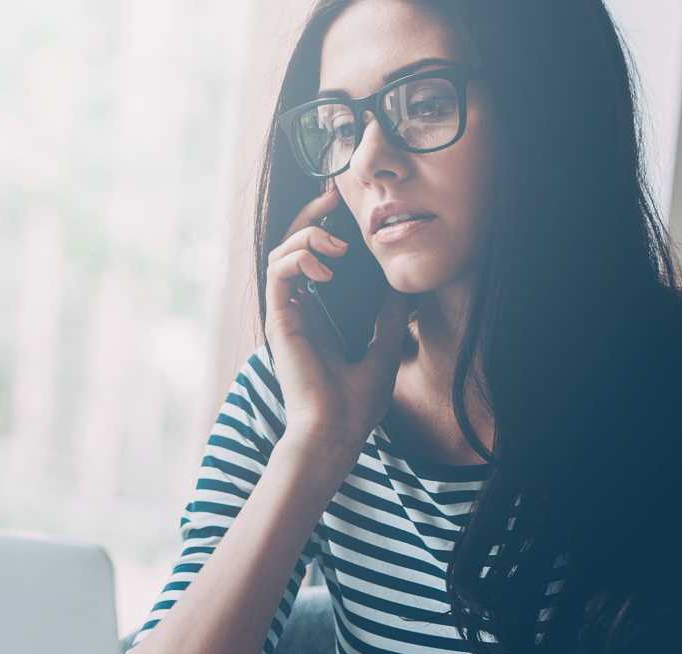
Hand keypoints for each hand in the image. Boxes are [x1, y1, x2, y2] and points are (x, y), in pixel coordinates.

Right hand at [263, 181, 415, 458]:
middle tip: (333, 195)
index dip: (324, 226)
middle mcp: (298, 309)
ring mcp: (285, 313)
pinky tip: (326, 266)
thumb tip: (404, 287)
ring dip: (308, 236)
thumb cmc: (356, 403)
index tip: (345, 207)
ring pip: (281, 251)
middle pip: (292, 245)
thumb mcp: (385, 348)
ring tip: (338, 244)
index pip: (314, 257)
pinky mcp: (278, 319)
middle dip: (311, 215)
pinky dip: (299, 257)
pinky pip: (278, 271)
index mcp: (319, 314)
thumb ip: (391, 317)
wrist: (337, 430)